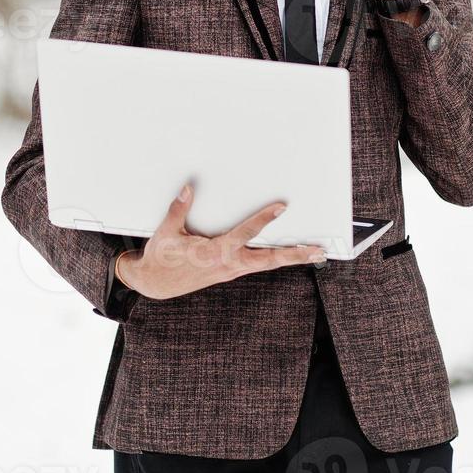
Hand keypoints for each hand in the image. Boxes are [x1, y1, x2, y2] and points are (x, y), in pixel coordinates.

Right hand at [117, 183, 325, 300]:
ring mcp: (231, 270)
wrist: (155, 284)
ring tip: (312, 253)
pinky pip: (257, 265)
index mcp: (214, 253)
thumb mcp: (166, 232)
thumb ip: (178, 209)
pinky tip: (285, 255)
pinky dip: (274, 260)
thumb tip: (188, 189)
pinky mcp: (229, 271)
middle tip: (317, 250)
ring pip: (266, 264)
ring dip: (289, 258)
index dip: (263, 220)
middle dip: (294, 255)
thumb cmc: (161, 258)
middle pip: (268, 260)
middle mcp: (228, 265)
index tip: (280, 208)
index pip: (244, 234)